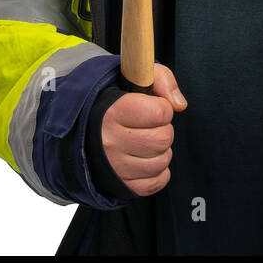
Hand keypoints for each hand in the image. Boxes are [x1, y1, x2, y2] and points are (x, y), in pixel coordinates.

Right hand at [101, 63, 186, 196]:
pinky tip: (145, 159)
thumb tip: (179, 105)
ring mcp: (114, 167)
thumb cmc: (114, 102)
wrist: (83, 131)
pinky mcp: (121, 186)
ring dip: (161, 151)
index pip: (160, 113)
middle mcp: (110, 142)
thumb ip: (162, 79)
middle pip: (164, 139)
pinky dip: (158, 171)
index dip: (162, 108)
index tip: (151, 107)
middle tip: (149, 127)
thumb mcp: (134, 77)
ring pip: (162, 161)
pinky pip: (158, 181)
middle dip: (163, 130)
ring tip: (146, 142)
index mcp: (112, 112)